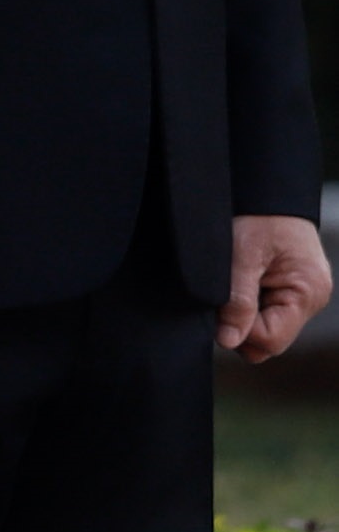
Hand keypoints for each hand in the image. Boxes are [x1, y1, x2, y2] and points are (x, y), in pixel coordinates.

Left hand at [225, 216, 331, 364]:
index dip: (240, 330)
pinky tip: (240, 281)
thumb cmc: (260, 216)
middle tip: (224, 294)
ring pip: (266, 327)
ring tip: (234, 283)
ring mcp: (302, 297)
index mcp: (307, 294)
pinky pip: (267, 313)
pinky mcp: (291, 290)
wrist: (269, 190)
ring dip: (244, 313)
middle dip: (242, 325)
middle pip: (269, 339)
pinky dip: (249, 304)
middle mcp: (311, 301)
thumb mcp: (242, 255)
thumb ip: (237, 300)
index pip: (270, 339)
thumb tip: (228, 341)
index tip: (220, 307)